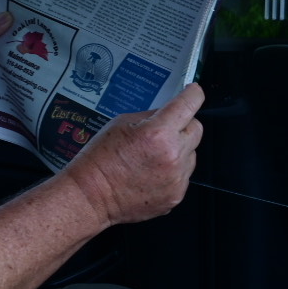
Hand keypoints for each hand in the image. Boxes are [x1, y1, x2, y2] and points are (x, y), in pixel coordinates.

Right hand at [57, 83, 204, 226]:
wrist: (91, 196)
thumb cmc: (101, 160)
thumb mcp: (122, 123)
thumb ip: (152, 116)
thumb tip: (170, 111)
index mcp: (158, 132)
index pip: (190, 104)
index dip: (193, 95)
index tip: (192, 92)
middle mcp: (173, 155)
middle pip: (196, 128)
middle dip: (183, 125)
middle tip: (164, 131)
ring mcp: (177, 178)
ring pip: (191, 153)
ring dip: (179, 150)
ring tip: (152, 158)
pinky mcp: (177, 195)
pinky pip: (184, 175)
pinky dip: (173, 172)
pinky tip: (152, 174)